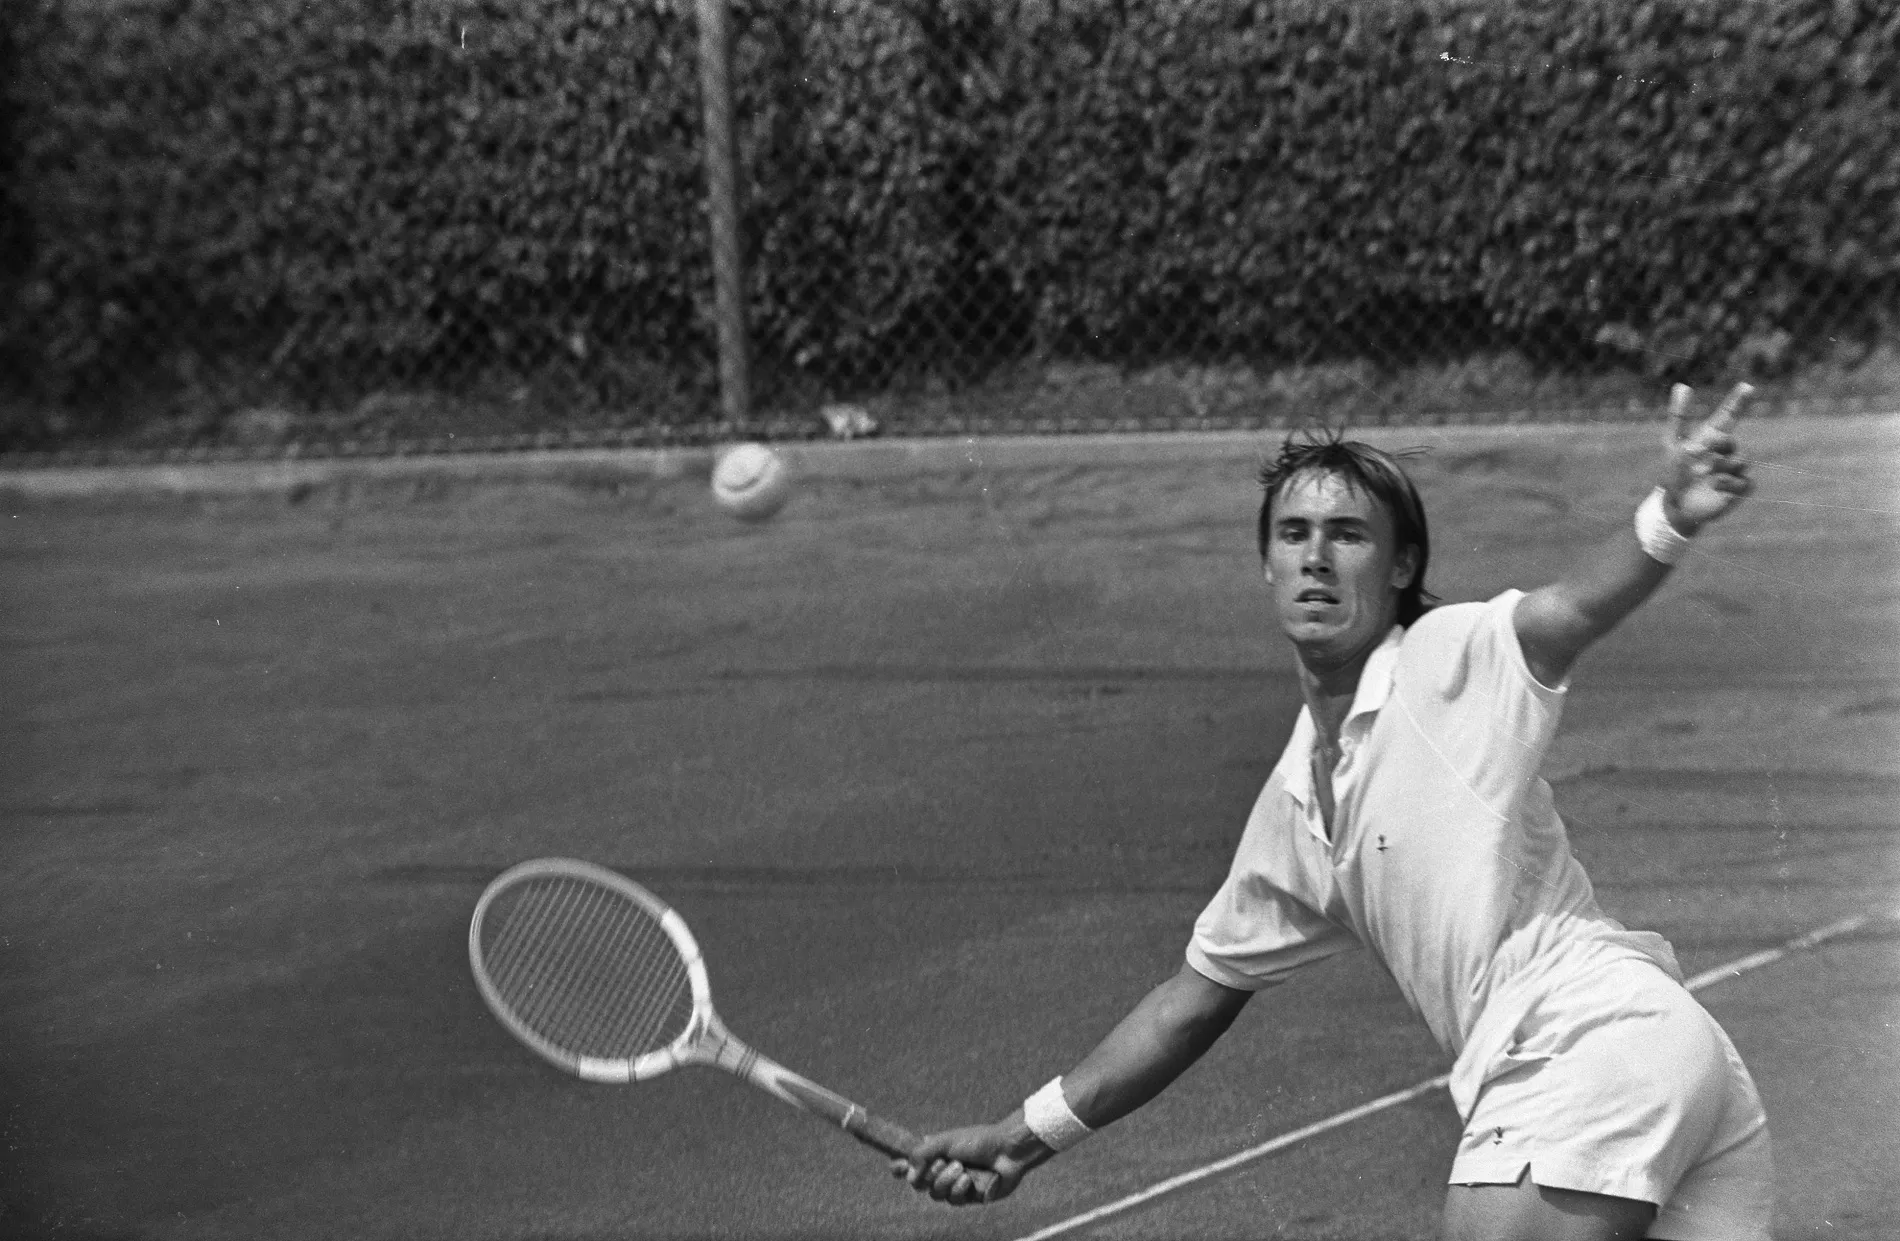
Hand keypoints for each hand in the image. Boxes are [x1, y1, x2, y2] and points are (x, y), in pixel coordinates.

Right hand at [889, 1120, 1047, 1205]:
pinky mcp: (967, 1197)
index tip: (898, 1166)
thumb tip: (908, 1175)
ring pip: (935, 1195)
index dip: (899, 1167)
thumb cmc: (977, 1141)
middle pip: (918, 1184)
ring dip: (947, 1181)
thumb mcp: (946, 1141)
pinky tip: (970, 1181)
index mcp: (933, 1153)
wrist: (1007, 1151)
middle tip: (945, 1162)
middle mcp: (940, 1170)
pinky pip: (953, 1200)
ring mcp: (953, 1184)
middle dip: (931, 1174)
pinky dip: (960, 1189)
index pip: (908, 1163)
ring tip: (962, 1169)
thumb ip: (922, 1154)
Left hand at [1660, 382, 1755, 533]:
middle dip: (1718, 446)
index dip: (1738, 400)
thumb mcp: (1672, 444)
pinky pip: (1745, 482)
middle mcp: (1726, 451)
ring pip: (1741, 461)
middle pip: (1731, 441)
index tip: (1747, 386)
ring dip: (1721, 465)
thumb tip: (1681, 385)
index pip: (1729, 415)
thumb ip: (1678, 416)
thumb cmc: (1674, 472)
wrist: (1676, 504)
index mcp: (1712, 437)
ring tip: (1704, 474)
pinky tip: (1715, 486)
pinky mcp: (1739, 489)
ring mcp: (1734, 470)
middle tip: (1699, 454)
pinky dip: (1729, 483)